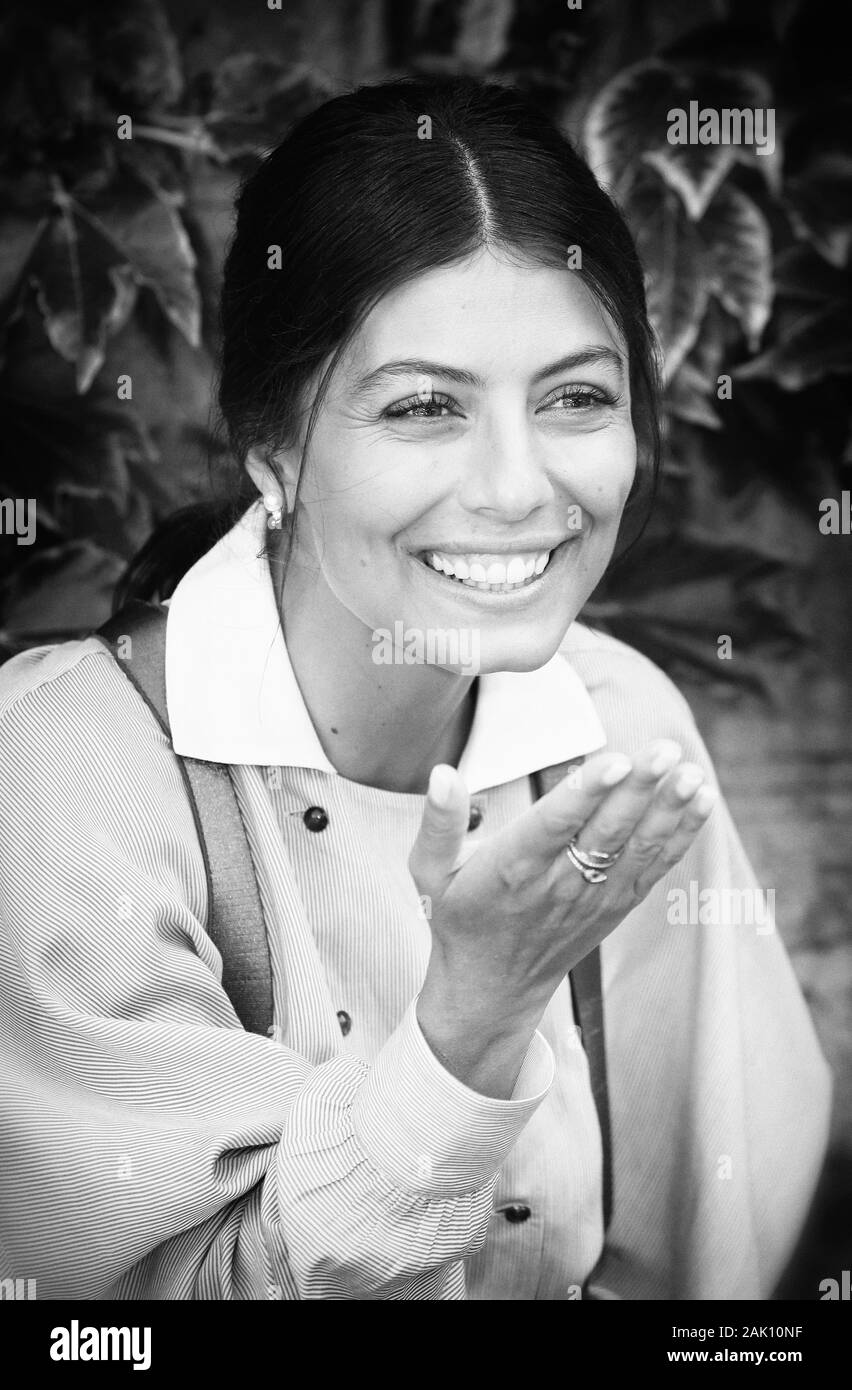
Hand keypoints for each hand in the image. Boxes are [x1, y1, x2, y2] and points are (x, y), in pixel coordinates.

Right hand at [410, 741, 717, 1095]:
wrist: (494, 987)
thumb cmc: (460, 917)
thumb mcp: (429, 872)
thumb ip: (438, 822)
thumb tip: (442, 773)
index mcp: (512, 868)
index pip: (554, 825)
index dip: (587, 793)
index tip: (616, 761)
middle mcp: (558, 883)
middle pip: (606, 831)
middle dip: (638, 789)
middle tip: (664, 750)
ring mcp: (595, 896)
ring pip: (638, 847)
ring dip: (668, 809)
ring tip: (689, 771)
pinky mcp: (618, 903)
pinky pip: (655, 865)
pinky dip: (681, 833)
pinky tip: (701, 798)